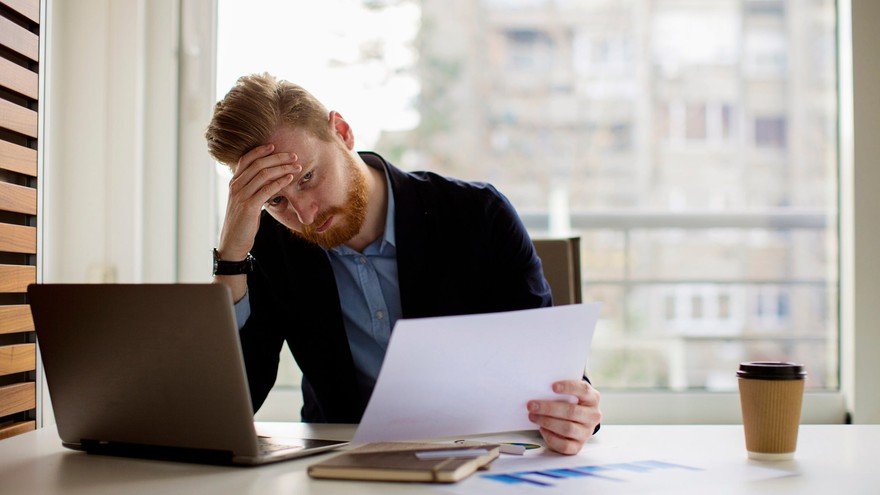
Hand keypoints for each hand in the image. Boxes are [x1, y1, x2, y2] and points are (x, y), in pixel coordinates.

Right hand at [217, 144, 300, 260]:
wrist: (233, 242)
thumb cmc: (243, 222)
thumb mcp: (245, 202)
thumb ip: (253, 189)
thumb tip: (269, 180)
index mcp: (234, 183)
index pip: (245, 159)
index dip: (260, 151)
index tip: (275, 146)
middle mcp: (236, 186)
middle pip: (258, 164)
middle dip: (278, 157)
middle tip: (293, 156)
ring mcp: (241, 196)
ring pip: (263, 174)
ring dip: (283, 168)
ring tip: (297, 166)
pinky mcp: (249, 206)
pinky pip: (266, 189)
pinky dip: (280, 182)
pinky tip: (290, 179)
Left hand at [527, 380, 600, 454]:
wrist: (576, 422)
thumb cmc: (569, 403)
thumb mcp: (570, 394)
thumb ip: (560, 391)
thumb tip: (540, 389)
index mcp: (593, 398)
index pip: (584, 390)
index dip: (569, 387)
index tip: (553, 386)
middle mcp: (593, 416)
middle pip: (572, 411)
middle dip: (549, 408)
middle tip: (532, 405)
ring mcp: (586, 432)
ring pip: (568, 428)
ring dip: (547, 422)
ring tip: (532, 416)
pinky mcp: (578, 446)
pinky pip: (564, 445)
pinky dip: (550, 437)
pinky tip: (542, 429)